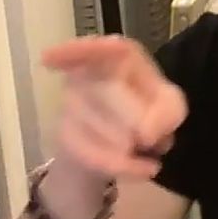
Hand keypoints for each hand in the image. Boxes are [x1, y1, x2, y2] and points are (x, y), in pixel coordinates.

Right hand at [42, 35, 187, 181]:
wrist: (122, 145)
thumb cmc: (148, 109)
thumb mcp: (170, 106)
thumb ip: (168, 111)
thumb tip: (148, 133)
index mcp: (117, 57)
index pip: (97, 49)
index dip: (75, 51)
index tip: (47, 59)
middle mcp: (86, 74)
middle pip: (108, 91)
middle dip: (136, 118)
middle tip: (153, 136)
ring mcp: (70, 104)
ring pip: (100, 126)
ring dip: (132, 144)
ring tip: (147, 147)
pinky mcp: (65, 135)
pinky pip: (92, 152)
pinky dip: (123, 165)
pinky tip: (144, 169)